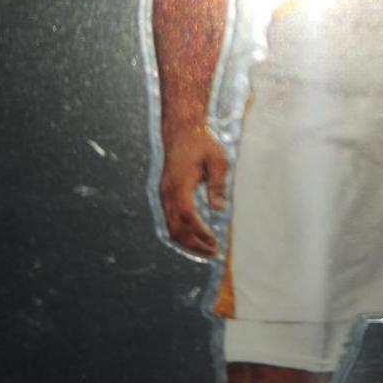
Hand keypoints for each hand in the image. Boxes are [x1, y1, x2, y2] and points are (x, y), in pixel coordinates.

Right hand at [159, 125, 229, 256]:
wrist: (181, 130)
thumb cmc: (201, 142)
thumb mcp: (217, 159)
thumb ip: (217, 184)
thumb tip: (218, 208)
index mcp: (179, 184)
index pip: (188, 216)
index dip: (200, 232)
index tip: (215, 242)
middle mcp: (167, 192)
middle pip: (176, 228)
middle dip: (194, 244)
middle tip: (214, 252)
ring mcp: (164, 194)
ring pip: (170, 228)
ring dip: (187, 242)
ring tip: (207, 249)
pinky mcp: (166, 195)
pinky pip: (170, 220)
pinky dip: (182, 233)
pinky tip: (196, 238)